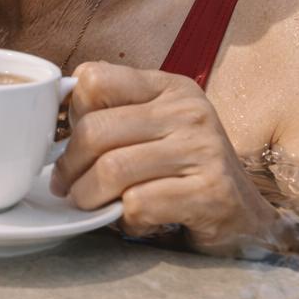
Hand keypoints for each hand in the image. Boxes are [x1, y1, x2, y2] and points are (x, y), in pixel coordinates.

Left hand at [50, 61, 287, 254]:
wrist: (246, 217)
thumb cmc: (186, 170)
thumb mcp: (155, 127)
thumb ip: (114, 114)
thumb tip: (52, 116)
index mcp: (169, 87)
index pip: (94, 79)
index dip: (72, 112)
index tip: (69, 139)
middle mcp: (188, 112)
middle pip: (95, 130)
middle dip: (69, 165)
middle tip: (64, 186)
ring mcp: (203, 150)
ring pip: (112, 169)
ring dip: (88, 196)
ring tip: (87, 204)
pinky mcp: (211, 192)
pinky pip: (139, 203)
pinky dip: (125, 218)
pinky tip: (134, 219)